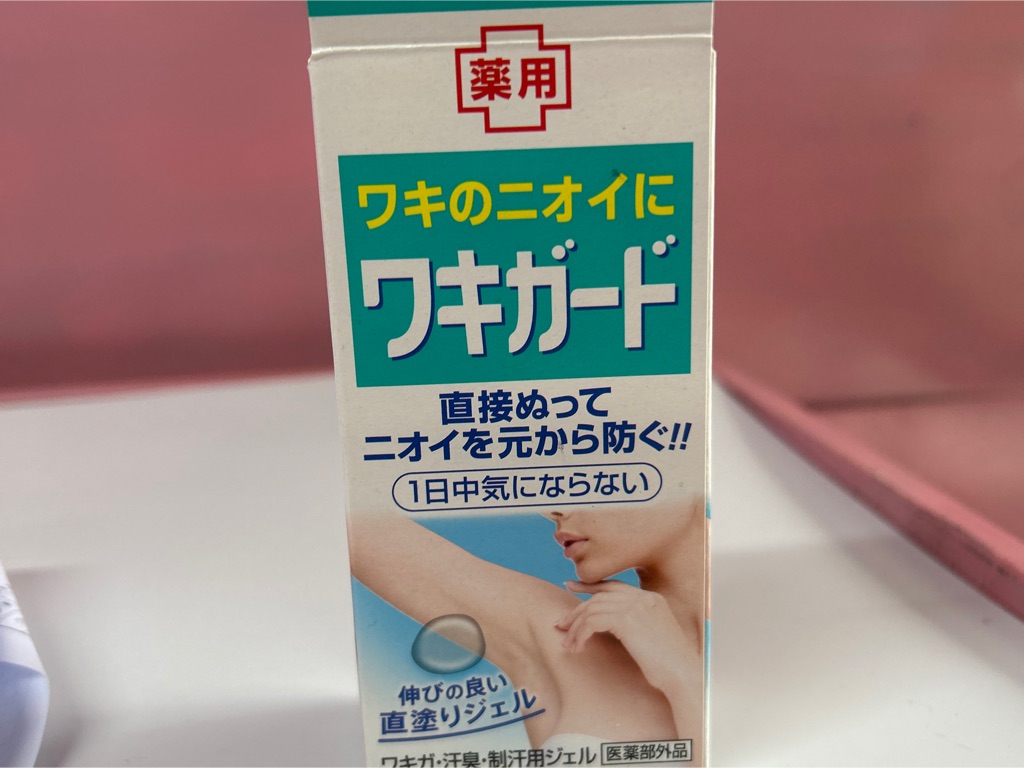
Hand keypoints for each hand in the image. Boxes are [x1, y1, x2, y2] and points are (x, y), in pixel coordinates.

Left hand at [555, 579, 699, 696]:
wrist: (682, 675)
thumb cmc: (669, 665)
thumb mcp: (652, 636)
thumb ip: (634, 623)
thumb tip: (607, 624)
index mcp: (651, 598)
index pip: (614, 585)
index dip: (590, 586)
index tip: (569, 585)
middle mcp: (643, 598)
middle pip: (599, 597)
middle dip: (576, 610)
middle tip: (560, 624)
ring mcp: (635, 606)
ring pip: (592, 609)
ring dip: (575, 628)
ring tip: (568, 644)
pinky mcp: (626, 620)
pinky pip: (592, 621)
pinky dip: (580, 634)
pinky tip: (578, 648)